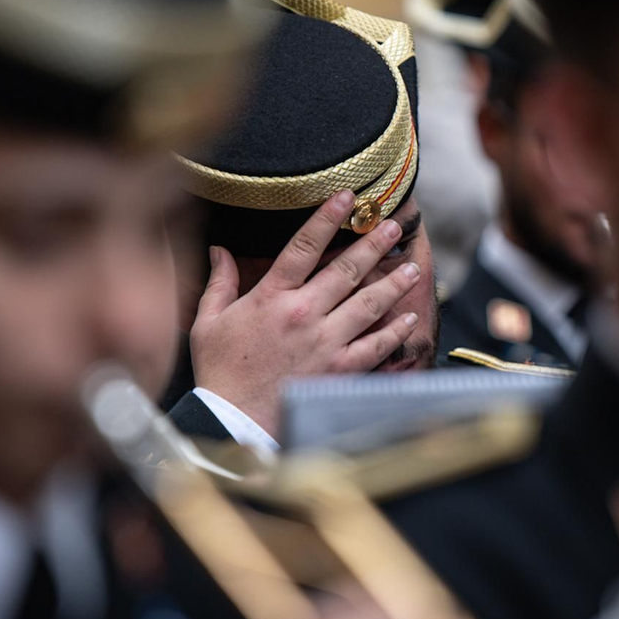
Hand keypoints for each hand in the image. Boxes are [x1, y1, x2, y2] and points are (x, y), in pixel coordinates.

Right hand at [190, 191, 423, 433]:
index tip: (347, 197)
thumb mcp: (207, 321)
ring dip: (392, 283)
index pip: (304, 246)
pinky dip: (395, 331)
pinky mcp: (339, 370)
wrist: (233, 420)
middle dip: (372, 244)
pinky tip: (409, 317)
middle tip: (392, 225)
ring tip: (410, 266)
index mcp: (271, 296)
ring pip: (368, 304)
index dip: (327, 217)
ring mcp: (325, 342)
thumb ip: (220, 282)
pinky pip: (376, 346)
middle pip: (345, 269)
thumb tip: (219, 249)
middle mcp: (303, 314)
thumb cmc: (219, 371)